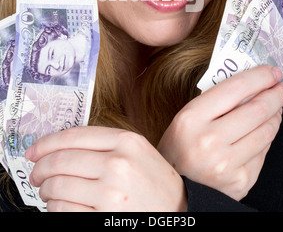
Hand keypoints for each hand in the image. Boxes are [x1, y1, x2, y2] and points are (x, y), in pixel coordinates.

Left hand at [26, 126, 186, 211]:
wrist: (177, 215)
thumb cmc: (156, 185)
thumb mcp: (139, 153)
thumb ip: (106, 144)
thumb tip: (60, 147)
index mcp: (127, 142)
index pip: (73, 136)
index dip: (46, 143)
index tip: (34, 150)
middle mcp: (118, 164)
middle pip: (60, 161)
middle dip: (40, 169)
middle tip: (36, 174)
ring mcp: (110, 193)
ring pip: (57, 187)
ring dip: (46, 191)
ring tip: (49, 193)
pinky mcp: (103, 219)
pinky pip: (62, 210)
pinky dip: (54, 208)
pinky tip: (61, 206)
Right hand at [158, 66, 282, 200]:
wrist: (175, 187)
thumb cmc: (181, 147)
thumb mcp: (188, 117)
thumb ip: (217, 101)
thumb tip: (254, 85)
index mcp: (191, 118)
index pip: (235, 88)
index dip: (260, 77)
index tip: (272, 72)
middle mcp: (209, 141)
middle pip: (257, 110)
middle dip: (275, 95)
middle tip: (282, 87)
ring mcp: (226, 164)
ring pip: (265, 131)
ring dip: (275, 115)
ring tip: (276, 107)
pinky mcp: (240, 181)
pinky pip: (263, 152)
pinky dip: (266, 137)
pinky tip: (264, 130)